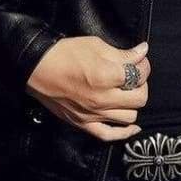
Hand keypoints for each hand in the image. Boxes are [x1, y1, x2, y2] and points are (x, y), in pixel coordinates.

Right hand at [25, 36, 150, 141]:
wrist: (37, 68)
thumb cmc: (65, 53)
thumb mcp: (96, 45)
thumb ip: (122, 53)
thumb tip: (143, 51)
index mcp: (106, 76)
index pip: (139, 75)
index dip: (143, 65)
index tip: (139, 60)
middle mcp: (102, 99)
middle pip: (140, 98)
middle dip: (142, 85)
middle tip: (134, 75)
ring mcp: (93, 114)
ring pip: (130, 117)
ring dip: (133, 104)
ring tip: (126, 92)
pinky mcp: (83, 123)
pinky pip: (110, 135)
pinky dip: (124, 133)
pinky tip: (132, 126)